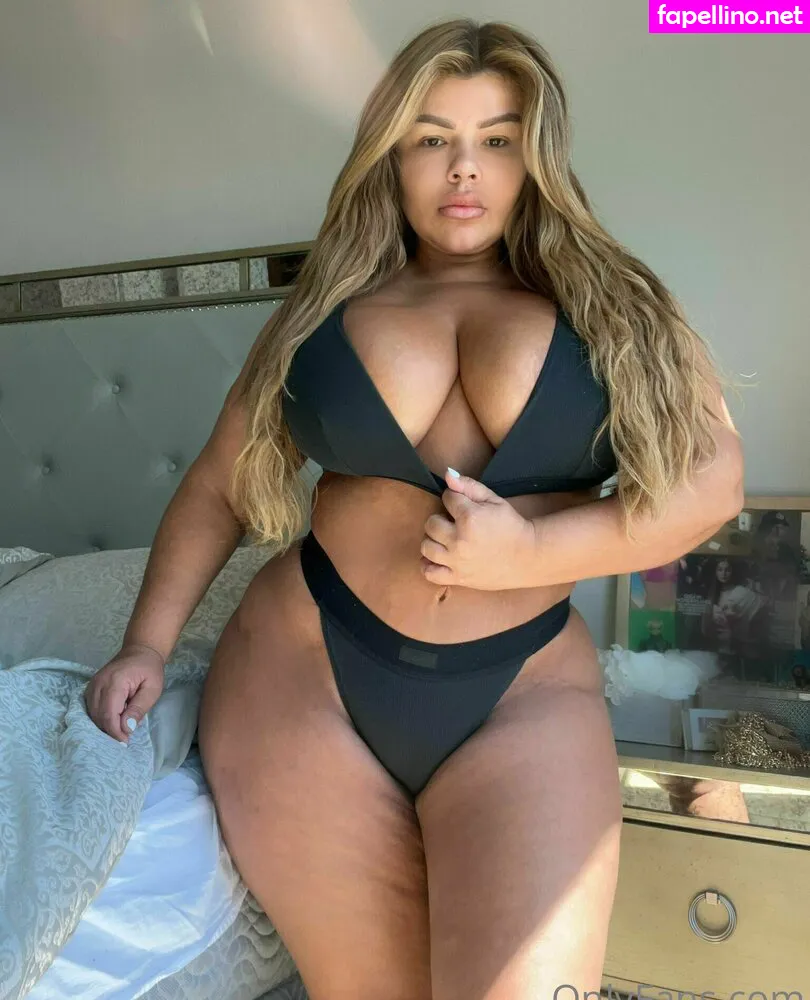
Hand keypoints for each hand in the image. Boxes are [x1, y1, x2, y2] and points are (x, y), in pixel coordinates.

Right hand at [84, 643, 164, 742]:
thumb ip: (139, 708)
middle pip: (98, 716)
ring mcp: (92, 685)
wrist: (140, 651)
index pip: (109, 714)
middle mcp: (98, 683)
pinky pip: (91, 708)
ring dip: (105, 724)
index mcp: (115, 682)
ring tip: (122, 725)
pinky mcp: (90, 688)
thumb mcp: (152, 689)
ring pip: (92, 714)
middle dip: (111, 730)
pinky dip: (101, 717)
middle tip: (125, 736)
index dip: (116, 731)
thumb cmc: (149, 670)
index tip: (125, 741)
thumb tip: (127, 728)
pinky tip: (114, 717)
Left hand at [420, 468, 536, 590]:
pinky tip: (438, 558)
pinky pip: (429, 573)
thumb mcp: (494, 500)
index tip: (461, 505)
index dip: (453, 499)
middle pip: (431, 523)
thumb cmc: (511, 526)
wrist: (527, 556)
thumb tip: (447, 474)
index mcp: (470, 517)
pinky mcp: (458, 578)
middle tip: (453, 523)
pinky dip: (428, 565)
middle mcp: (459, 540)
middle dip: (440, 519)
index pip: (446, 498)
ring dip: (433, 540)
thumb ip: (469, 486)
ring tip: (445, 540)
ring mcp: (457, 561)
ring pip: (426, 547)